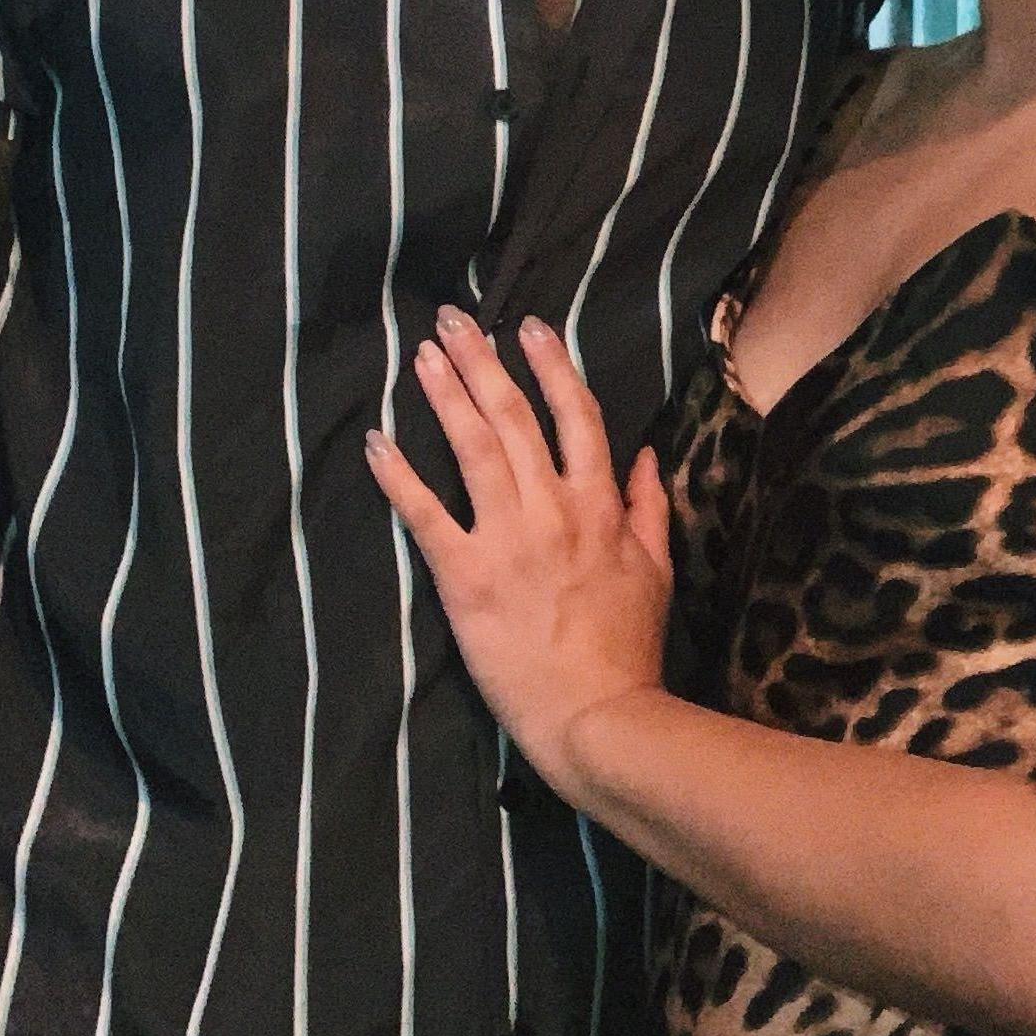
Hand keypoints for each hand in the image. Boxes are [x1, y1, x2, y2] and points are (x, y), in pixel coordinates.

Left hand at [367, 309, 673, 806]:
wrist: (597, 715)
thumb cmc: (629, 648)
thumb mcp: (658, 571)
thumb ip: (651, 507)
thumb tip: (647, 454)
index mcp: (600, 506)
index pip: (576, 417)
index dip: (551, 366)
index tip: (528, 327)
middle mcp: (552, 509)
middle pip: (514, 417)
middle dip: (482, 361)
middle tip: (452, 320)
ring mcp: (507, 540)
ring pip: (473, 449)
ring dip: (445, 396)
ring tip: (421, 356)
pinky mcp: (465, 578)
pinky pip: (426, 516)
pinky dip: (399, 476)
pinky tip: (376, 442)